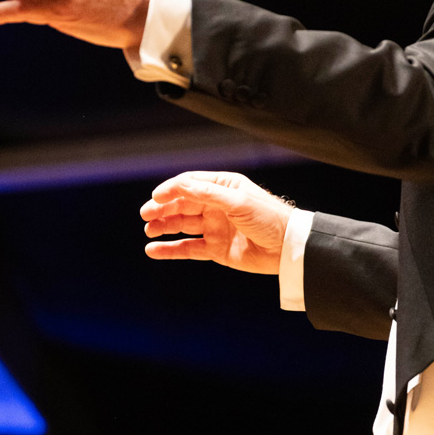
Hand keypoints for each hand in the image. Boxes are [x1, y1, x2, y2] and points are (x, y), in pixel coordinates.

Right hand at [140, 171, 294, 273]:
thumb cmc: (268, 218)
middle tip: (146, 215)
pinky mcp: (215, 249)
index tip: (156, 198)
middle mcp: (216, 206)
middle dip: (162, 209)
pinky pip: (188, 248)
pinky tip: (153, 250)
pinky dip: (170, 250)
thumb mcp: (237, 201)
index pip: (189, 184)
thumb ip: (206, 194)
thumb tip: (177, 187)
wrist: (288, 248)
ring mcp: (215, 228)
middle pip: (182, 205)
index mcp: (223, 187)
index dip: (171, 190)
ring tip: (149, 231)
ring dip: (163, 227)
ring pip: (182, 226)